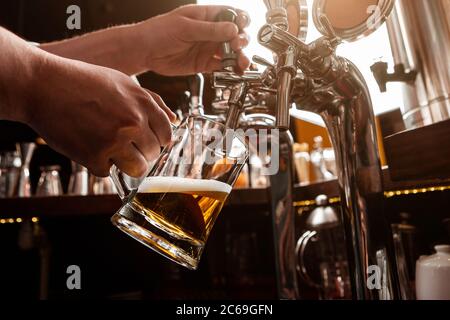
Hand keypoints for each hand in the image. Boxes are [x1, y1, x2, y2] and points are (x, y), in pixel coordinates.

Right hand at [26, 53, 175, 177]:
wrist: (43, 85)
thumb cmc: (82, 82)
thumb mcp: (123, 82)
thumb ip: (152, 102)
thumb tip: (174, 120)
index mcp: (143, 104)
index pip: (167, 134)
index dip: (158, 140)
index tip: (147, 141)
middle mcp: (133, 123)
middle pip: (152, 154)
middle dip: (141, 152)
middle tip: (123, 144)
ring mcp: (115, 141)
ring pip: (137, 169)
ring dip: (126, 164)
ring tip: (112, 151)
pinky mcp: (94, 156)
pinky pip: (108, 172)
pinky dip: (99, 164)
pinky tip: (89, 148)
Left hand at [138, 5, 250, 75]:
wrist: (145, 51)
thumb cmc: (160, 31)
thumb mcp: (186, 27)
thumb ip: (210, 30)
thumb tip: (233, 29)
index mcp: (207, 16)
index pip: (232, 15)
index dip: (241, 21)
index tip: (241, 28)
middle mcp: (211, 32)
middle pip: (236, 35)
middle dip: (241, 40)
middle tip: (237, 46)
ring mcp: (208, 48)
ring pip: (231, 53)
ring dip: (239, 57)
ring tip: (241, 64)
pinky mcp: (204, 64)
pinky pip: (221, 67)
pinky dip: (230, 69)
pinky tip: (234, 71)